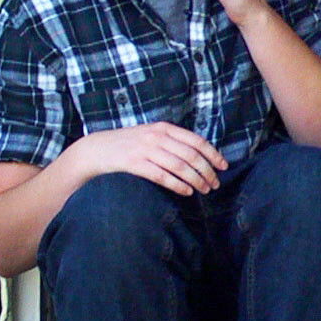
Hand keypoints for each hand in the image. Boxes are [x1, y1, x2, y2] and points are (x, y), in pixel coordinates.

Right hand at [68, 122, 228, 195]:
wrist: (97, 149)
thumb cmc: (128, 144)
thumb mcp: (151, 135)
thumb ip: (171, 141)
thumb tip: (199, 156)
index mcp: (164, 128)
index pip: (196, 141)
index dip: (213, 155)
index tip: (223, 167)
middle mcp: (157, 136)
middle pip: (191, 156)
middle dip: (207, 171)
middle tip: (215, 184)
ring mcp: (145, 150)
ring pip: (180, 167)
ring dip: (196, 180)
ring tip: (204, 190)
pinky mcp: (135, 164)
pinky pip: (162, 176)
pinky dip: (177, 185)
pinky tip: (186, 192)